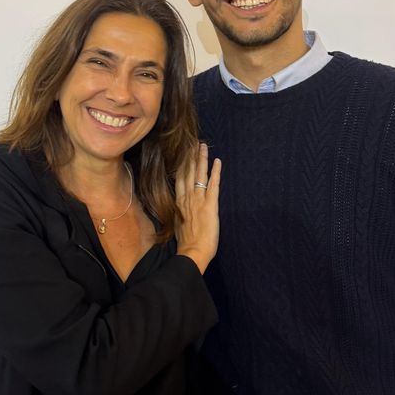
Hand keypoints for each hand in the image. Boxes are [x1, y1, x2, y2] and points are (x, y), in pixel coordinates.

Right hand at [175, 142, 220, 273]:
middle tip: (191, 142)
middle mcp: (187, 198)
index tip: (181, 153)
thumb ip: (179, 211)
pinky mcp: (210, 205)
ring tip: (202, 146)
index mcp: (179, 203)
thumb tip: (179, 206)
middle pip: (187, 172)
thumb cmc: (186, 243)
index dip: (181, 164)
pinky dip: (215, 172)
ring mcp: (198, 200)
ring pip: (199, 174)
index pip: (179, 179)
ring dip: (201, 159)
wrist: (192, 252)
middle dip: (189, 156)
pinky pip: (213, 184)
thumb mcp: (177, 224)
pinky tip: (217, 161)